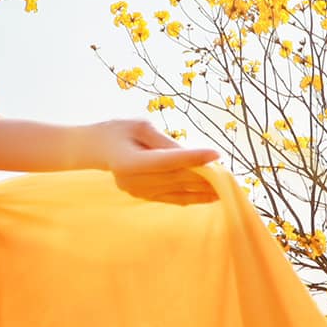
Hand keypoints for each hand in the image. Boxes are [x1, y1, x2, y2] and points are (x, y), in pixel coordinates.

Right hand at [92, 119, 220, 201]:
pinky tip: (212, 196)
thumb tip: (192, 154)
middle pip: (174, 178)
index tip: (215, 153)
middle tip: (229, 170)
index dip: (192, 157)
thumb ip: (165, 141)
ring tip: (226, 185)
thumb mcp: (140, 126)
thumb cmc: (119, 131)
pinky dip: (193, 198)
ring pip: (177, 191)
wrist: (97, 149)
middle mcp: (131, 181)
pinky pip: (173, 199)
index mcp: (128, 162)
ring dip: (202, 189)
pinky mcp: (143, 197)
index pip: (166, 161)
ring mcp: (137, 193)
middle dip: (203, 174)